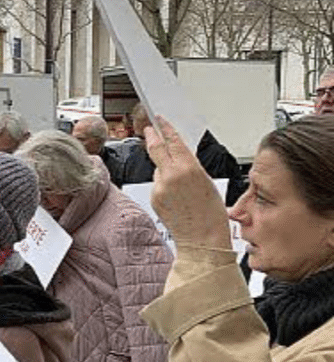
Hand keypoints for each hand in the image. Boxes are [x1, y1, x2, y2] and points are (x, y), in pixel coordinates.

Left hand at [145, 116, 232, 249]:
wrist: (202, 241)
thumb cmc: (212, 215)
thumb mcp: (208, 181)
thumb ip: (190, 166)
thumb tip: (179, 157)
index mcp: (187, 168)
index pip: (171, 141)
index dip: (164, 128)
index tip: (159, 120)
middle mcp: (169, 177)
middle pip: (155, 149)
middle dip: (152, 137)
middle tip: (150, 129)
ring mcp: (158, 188)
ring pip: (158, 170)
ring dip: (165, 170)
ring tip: (183, 187)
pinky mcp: (153, 199)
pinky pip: (158, 184)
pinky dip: (165, 185)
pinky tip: (177, 197)